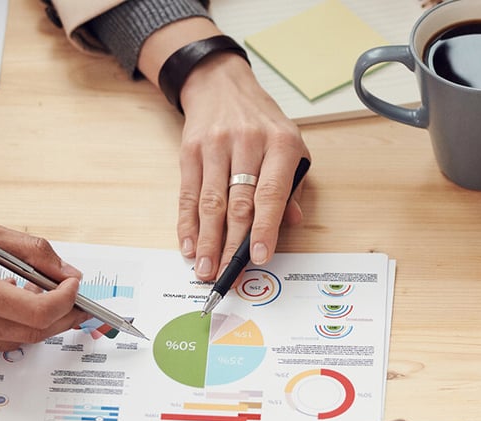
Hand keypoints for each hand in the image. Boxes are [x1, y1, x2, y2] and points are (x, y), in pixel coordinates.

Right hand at [0, 215, 90, 365]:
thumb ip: (30, 251)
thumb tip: (67, 273)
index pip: (38, 312)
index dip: (66, 302)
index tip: (74, 287)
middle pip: (31, 334)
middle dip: (59, 317)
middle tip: (71, 300)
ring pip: (9, 344)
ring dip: (30, 324)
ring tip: (32, 297)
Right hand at [177, 53, 308, 280]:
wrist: (222, 86)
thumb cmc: (262, 123)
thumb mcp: (291, 146)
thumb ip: (293, 187)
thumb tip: (291, 223)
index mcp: (280, 144)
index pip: (271, 193)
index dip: (265, 228)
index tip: (260, 257)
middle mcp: (248, 143)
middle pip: (238, 203)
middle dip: (231, 244)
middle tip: (227, 274)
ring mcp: (215, 145)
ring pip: (210, 202)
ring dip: (207, 240)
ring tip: (205, 269)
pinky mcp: (190, 151)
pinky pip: (188, 194)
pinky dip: (187, 223)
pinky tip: (189, 245)